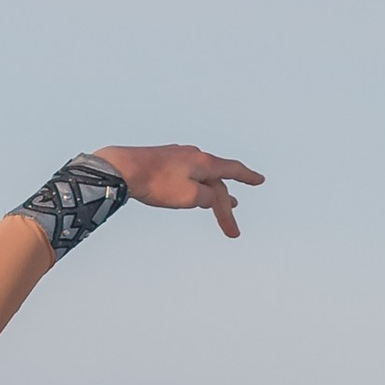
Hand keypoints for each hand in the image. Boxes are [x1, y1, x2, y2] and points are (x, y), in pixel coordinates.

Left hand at [95, 146, 264, 237]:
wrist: (124, 169)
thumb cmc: (157, 183)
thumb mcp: (190, 197)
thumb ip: (207, 198)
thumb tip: (209, 197)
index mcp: (204, 163)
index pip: (233, 170)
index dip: (248, 177)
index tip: (260, 180)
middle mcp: (194, 156)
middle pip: (215, 183)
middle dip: (224, 206)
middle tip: (231, 229)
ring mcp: (178, 157)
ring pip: (201, 179)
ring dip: (212, 194)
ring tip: (220, 206)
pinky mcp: (163, 161)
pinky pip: (186, 176)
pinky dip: (195, 187)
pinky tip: (191, 191)